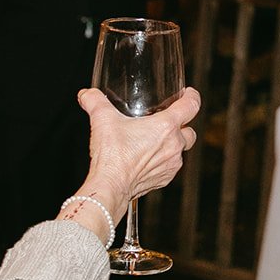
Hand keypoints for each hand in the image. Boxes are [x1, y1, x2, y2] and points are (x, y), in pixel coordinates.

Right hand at [79, 86, 199, 208]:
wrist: (110, 186)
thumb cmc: (112, 155)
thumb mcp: (102, 119)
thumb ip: (94, 101)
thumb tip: (87, 94)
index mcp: (166, 126)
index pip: (191, 106)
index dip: (192, 97)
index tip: (189, 94)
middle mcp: (174, 146)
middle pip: (190, 131)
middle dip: (182, 125)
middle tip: (168, 121)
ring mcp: (171, 164)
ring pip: (180, 151)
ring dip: (171, 145)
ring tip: (153, 141)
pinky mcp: (164, 179)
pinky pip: (169, 167)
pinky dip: (162, 162)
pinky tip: (146, 159)